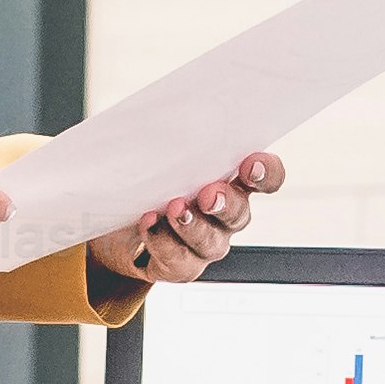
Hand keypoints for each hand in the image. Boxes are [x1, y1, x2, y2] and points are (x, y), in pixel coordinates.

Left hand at [92, 148, 282, 289]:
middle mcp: (226, 217)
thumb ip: (173, 142)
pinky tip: (149, 223)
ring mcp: (206, 245)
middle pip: (239, 213)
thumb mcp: (160, 157)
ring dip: (192, 225)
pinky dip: (163, 241)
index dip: (266, 172)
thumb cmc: (148, 184)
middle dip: (224, 203)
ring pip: (209, 241)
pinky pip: (180, 260)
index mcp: (232, 183)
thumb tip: (163, 116)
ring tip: (172, 209)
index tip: (251, 164)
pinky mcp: (181, 267)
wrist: (118, 227)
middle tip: (208, 194)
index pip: (266, 178)